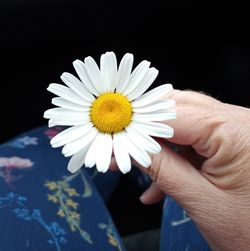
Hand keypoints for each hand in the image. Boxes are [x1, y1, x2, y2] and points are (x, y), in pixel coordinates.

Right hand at [138, 90, 249, 250]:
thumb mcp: (201, 202)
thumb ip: (162, 169)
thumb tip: (129, 148)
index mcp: (235, 130)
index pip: (171, 114)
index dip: (138, 124)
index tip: (115, 136)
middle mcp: (237, 121)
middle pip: (176, 110)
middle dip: (147, 131)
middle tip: (125, 146)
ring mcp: (235, 129)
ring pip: (183, 123)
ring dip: (159, 146)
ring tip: (140, 169)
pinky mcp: (232, 141)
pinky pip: (195, 139)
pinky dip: (175, 156)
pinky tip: (161, 182)